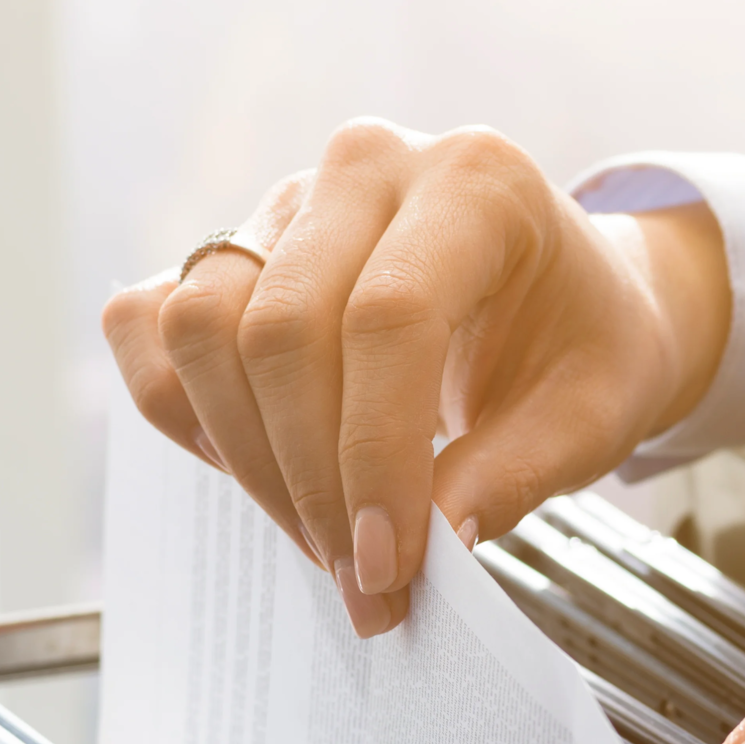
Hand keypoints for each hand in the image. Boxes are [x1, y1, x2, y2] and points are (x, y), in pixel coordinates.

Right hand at [102, 120, 729, 635]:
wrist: (565, 298)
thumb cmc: (582, 345)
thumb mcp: (594, 414)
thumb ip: (515, 474)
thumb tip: (429, 543)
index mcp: (476, 182)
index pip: (390, 317)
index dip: (373, 455)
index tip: (387, 565)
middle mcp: (367, 167)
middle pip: (282, 327)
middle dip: (310, 479)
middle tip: (358, 576)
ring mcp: (285, 200)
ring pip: (202, 325)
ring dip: (246, 458)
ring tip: (318, 536)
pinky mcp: (229, 246)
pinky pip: (150, 324)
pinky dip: (181, 410)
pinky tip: (253, 469)